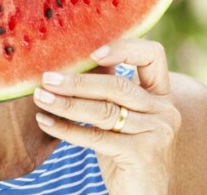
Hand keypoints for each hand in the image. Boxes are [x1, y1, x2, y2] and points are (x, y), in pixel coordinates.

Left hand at [34, 39, 180, 194]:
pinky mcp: (143, 153)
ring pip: (105, 111)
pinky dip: (67, 129)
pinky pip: (97, 136)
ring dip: (67, 103)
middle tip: (47, 78)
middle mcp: (165, 111)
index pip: (153, 56)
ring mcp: (157, 132)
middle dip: (78, 81)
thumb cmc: (129, 157)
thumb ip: (111, 95)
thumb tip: (77, 65)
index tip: (92, 54)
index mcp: (163, 96)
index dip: (124, 48)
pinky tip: (46, 122)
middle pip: (118, 85)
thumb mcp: (123, 121)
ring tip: (40, 97)